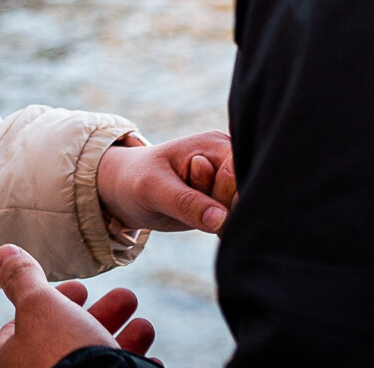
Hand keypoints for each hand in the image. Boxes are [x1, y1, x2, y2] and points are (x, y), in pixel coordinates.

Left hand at [0, 245, 154, 367]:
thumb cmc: (62, 353)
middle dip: (102, 315)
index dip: (58, 301)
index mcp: (12, 360)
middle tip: (126, 299)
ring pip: (97, 362)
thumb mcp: (40, 304)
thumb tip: (3, 253)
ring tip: (144, 327)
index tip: (83, 289)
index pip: (27, 326)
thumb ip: (24, 279)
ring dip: (125, 340)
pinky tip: (150, 359)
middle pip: (69, 341)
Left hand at [96, 132, 233, 233]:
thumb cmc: (136, 180)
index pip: (241, 173)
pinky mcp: (225, 202)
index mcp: (215, 145)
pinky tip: (199, 220)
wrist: (126, 190)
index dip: (226, 196)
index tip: (201, 203)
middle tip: (186, 204)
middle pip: (247, 196)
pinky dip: (220, 229)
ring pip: (243, 213)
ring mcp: (229, 183)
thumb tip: (221, 220)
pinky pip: (236, 222)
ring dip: (221, 222)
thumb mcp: (154, 189)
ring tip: (189, 210)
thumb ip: (187, 203)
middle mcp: (229, 161)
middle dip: (222, 211)